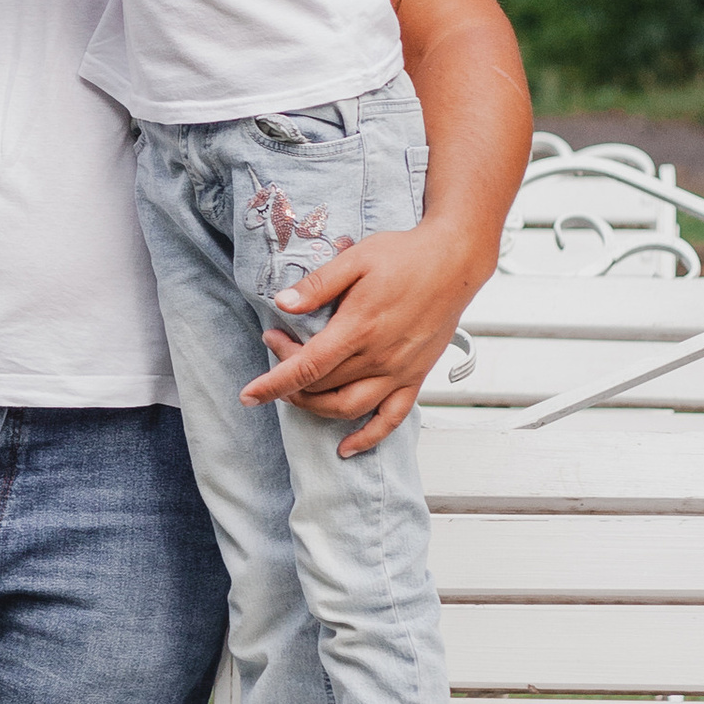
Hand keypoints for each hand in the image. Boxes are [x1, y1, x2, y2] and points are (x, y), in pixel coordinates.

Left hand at [242, 220, 481, 454]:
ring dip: (316, 408)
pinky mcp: (416, 377)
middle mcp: (378, 357)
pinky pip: (392, 418)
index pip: (306, 367)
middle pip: (321, 387)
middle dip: (288, 380)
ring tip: (297, 393)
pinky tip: (347, 448)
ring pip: (348, 408)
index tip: (248, 394)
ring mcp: (399, 372)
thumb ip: (318, 285)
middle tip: (277, 350)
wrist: (455, 261)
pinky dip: (368, 438)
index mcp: (358, 328)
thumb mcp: (356, 259)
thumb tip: (282, 304)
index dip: (273, 384)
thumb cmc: (405, 255)